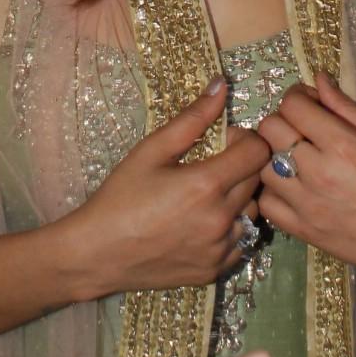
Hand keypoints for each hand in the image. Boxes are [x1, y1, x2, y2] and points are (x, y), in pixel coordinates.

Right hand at [68, 79, 268, 296]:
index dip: (244, 139)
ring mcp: (221, 249)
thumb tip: (221, 86)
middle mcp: (222, 219)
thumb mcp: (151, 150)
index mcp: (207, 185)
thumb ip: (192, 118)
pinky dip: (230, 228)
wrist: (98, 254)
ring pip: (251, 211)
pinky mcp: (215, 270)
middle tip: (209, 164)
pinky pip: (241, 241)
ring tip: (204, 195)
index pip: (258, 152)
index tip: (222, 141)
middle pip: (257, 180)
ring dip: (237, 197)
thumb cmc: (121, 196)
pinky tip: (201, 222)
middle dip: (241, 165)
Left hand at [259, 74, 355, 292]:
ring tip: (296, 159)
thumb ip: (347, 109)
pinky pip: (265, 203)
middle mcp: (317, 173)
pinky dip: (272, 191)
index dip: (299, 96)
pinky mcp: (301, 230)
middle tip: (303, 130)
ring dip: (274, 155)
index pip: (292, 105)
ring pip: (261, 165)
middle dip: (283, 120)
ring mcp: (306, 204)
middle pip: (269, 129)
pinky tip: (291, 187)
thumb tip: (319, 80)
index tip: (312, 104)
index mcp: (342, 145)